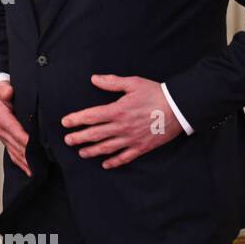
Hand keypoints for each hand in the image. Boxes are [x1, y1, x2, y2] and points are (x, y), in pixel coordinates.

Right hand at [0, 80, 30, 176]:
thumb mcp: (1, 87)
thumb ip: (4, 90)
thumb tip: (8, 91)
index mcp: (3, 118)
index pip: (14, 130)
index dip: (24, 139)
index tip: (35, 145)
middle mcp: (3, 131)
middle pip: (16, 145)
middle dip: (28, 155)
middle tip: (43, 162)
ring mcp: (5, 138)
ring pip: (16, 153)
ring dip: (26, 162)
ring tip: (38, 170)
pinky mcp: (7, 141)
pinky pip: (13, 154)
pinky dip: (22, 164)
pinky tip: (30, 171)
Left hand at [62, 74, 180, 169]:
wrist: (179, 107)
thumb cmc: (156, 93)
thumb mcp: (133, 83)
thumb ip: (112, 82)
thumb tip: (94, 79)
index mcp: (118, 110)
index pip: (91, 116)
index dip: (76, 120)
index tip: (65, 122)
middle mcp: (122, 126)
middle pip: (95, 134)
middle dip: (79, 138)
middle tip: (67, 141)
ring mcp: (132, 138)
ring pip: (107, 147)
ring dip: (92, 151)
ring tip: (81, 153)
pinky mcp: (142, 147)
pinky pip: (125, 157)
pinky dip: (114, 162)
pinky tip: (105, 164)